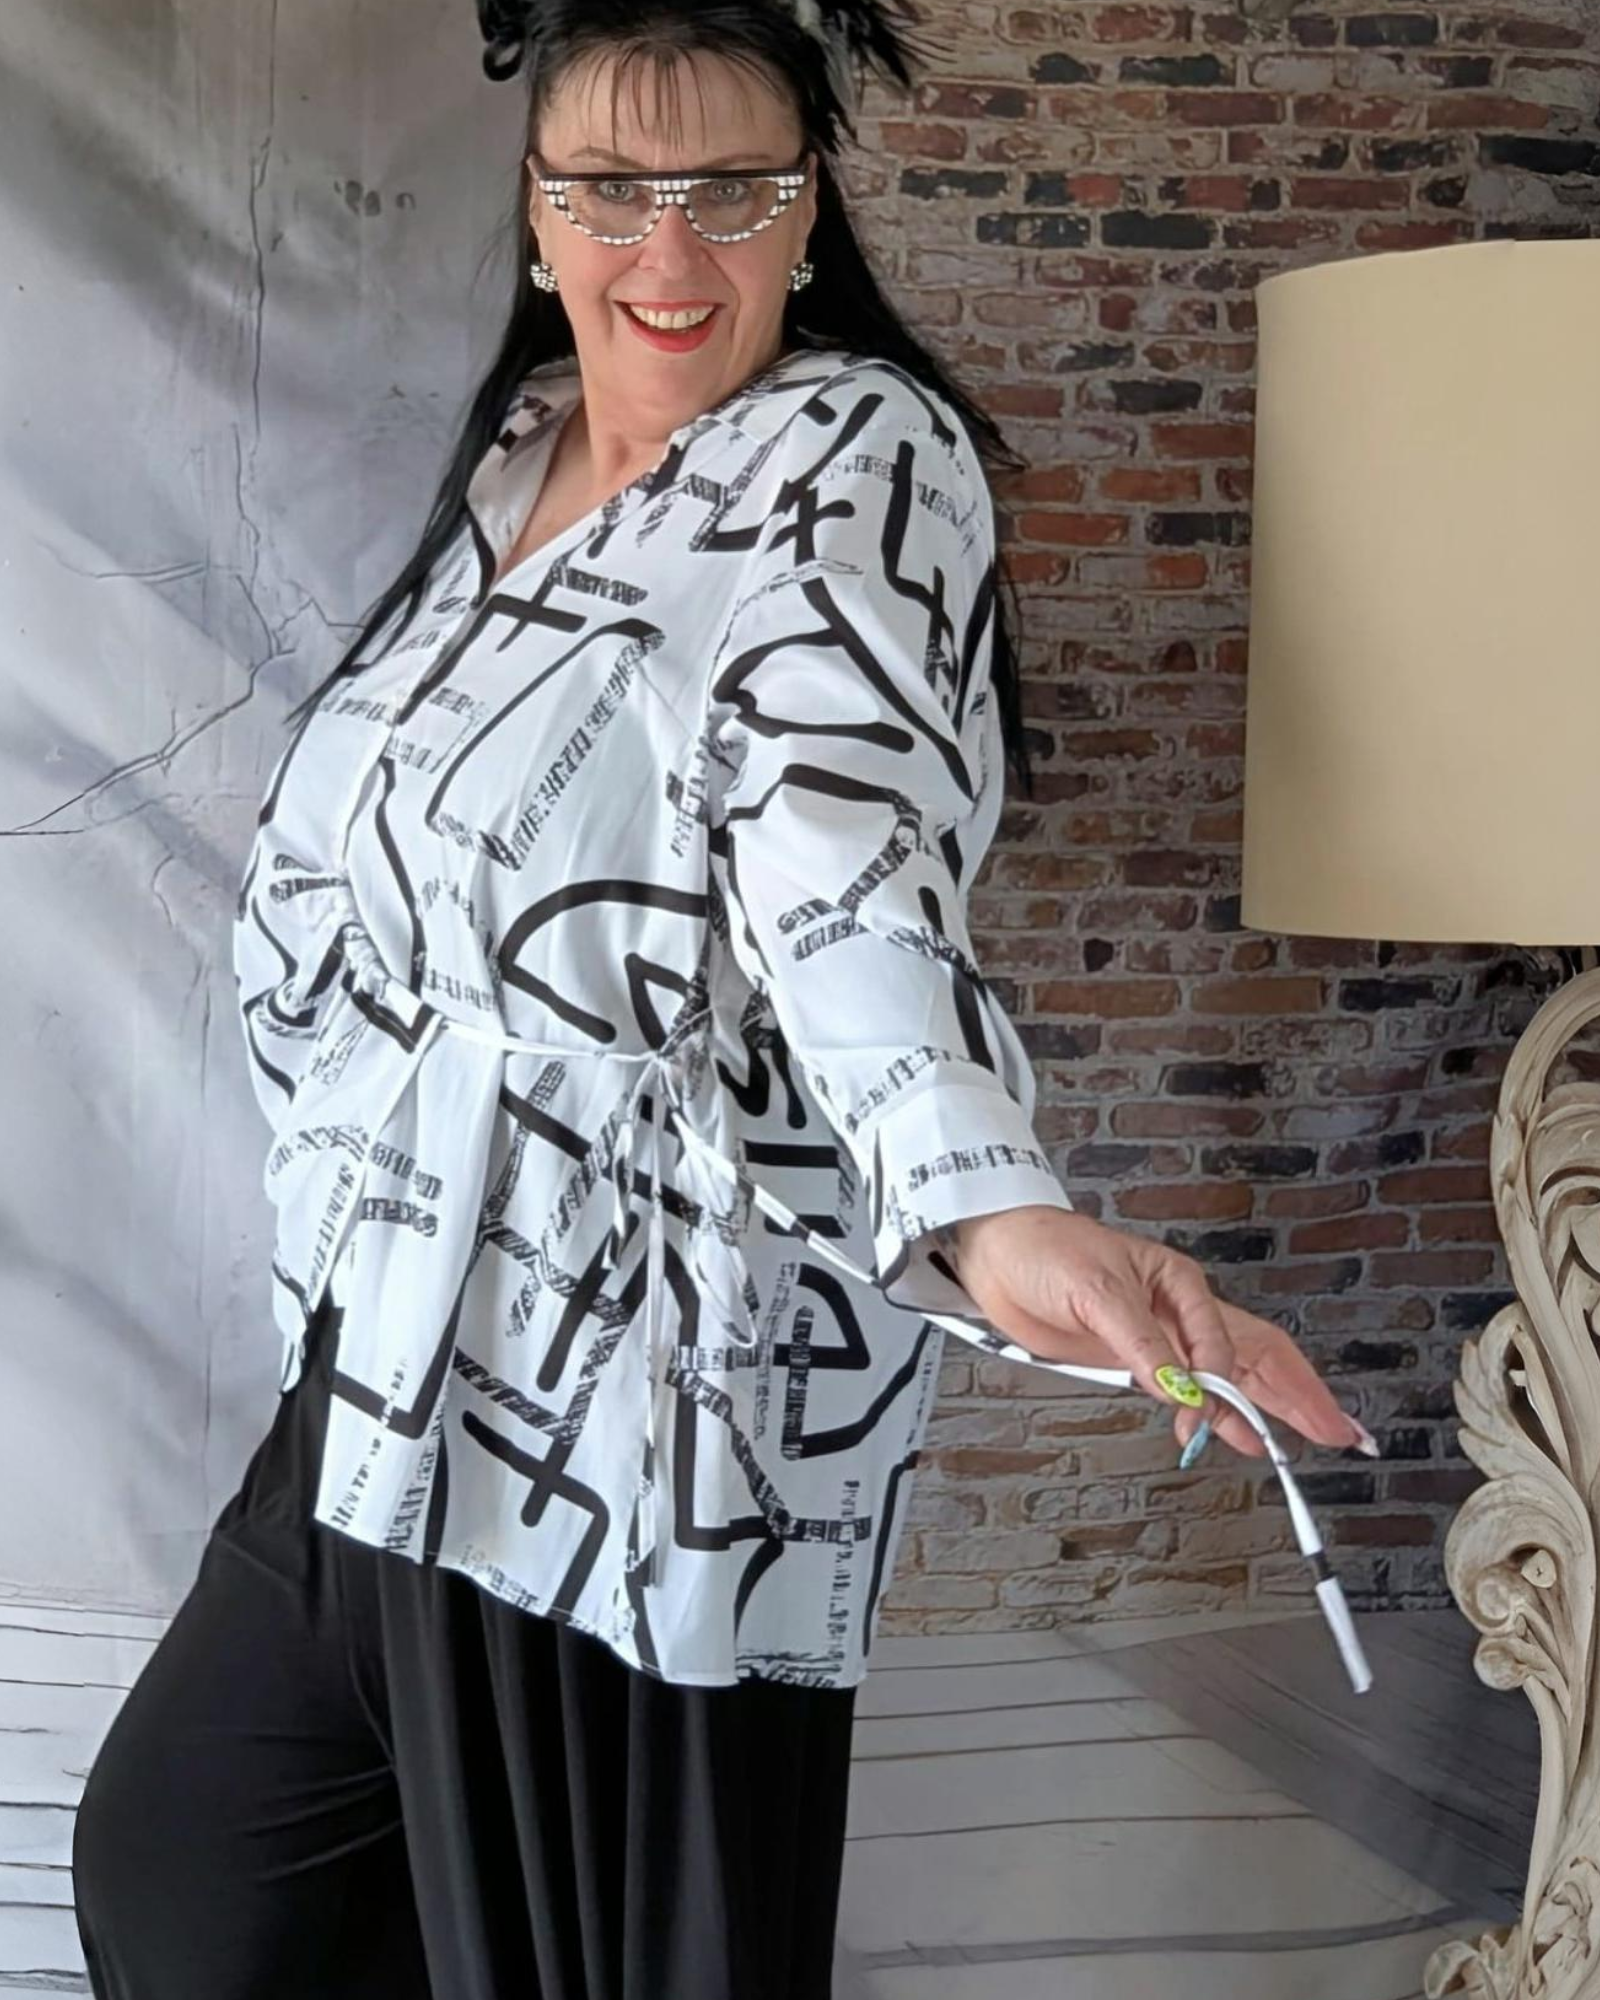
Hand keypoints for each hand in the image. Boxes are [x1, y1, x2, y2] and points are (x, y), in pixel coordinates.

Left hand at [949, 1206, 1374, 1461]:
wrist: (996, 1253)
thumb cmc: (1044, 1251)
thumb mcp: (1093, 1291)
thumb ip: (1138, 1344)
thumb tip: (1180, 1389)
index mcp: (1177, 1282)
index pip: (1221, 1342)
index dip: (1223, 1387)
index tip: (1210, 1420)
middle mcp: (1178, 1310)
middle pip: (1255, 1354)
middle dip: (1299, 1393)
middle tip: (1340, 1432)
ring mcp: (1161, 1336)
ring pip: (1235, 1371)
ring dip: (1272, 1406)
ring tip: (1314, 1437)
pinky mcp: (1136, 1358)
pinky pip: (1193, 1386)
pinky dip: (1222, 1412)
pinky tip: (1242, 1434)